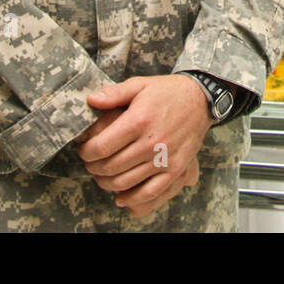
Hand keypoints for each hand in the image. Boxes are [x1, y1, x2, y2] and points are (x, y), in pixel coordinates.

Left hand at [76, 75, 211, 214]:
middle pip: (110, 167)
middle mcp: (151, 142)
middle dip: (93, 168)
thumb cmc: (167, 92)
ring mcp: (164, 158)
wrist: (200, 99)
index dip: (86, 152)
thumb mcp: (139, 84)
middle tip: (91, 163)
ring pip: (125, 182)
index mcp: (138, 120)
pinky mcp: (175, 169)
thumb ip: (114, 93)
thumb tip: (90, 100)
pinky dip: (132, 198)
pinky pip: (149, 192)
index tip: (83, 150)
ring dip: (107, 183)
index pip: (101, 147)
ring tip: (102, 175)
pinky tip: (121, 196)